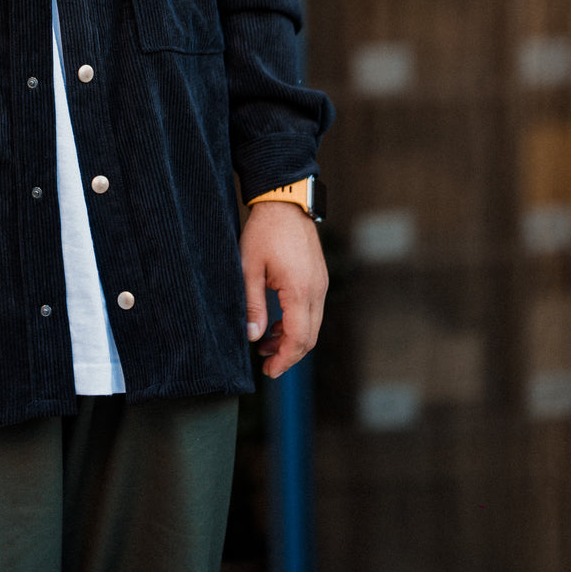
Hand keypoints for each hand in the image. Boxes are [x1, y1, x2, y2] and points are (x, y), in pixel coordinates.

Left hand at [240, 201, 328, 379]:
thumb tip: (254, 336)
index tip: (268, 371)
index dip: (284, 360)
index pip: (298, 339)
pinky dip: (297, 322)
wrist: (285, 200)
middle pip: (309, 337)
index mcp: (300, 290)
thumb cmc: (265, 230)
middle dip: (288, 354)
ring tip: (266, 343)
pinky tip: (277, 323)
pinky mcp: (318, 277)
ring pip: (312, 325)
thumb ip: (252, 304)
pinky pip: (312, 310)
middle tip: (266, 364)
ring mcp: (321, 283)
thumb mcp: (249, 267)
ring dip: (292, 339)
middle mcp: (317, 290)